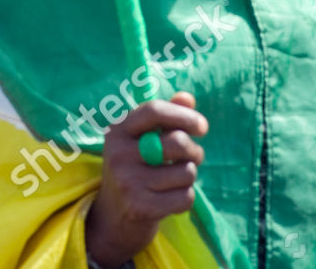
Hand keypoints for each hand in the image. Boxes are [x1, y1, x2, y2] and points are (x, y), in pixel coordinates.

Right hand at [85, 92, 207, 267]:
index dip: (183, 115)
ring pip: (186, 172)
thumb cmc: (135, 170)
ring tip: (175, 180)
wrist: (113, 217)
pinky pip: (184, 197)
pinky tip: (170, 199)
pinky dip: (185, 198)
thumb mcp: (142, 141)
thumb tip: (187, 97)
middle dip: (194, 151)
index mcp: (117, 131)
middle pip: (177, 142)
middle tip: (193, 157)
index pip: (154, 110)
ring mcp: (127, 181)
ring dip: (189, 177)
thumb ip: (165, 118)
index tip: (202, 127)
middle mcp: (118, 153)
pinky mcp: (140, 207)